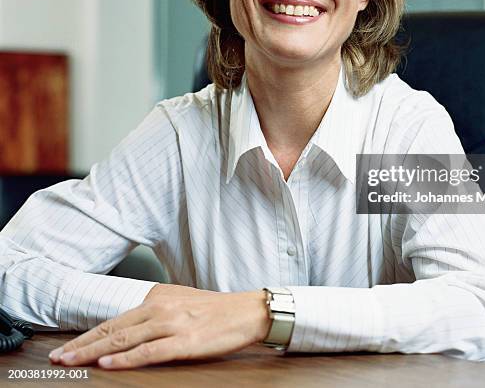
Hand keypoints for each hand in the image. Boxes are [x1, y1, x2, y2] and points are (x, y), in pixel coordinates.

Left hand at [48, 286, 270, 369]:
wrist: (248, 311)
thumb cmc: (217, 310)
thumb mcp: (182, 303)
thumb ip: (157, 313)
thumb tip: (132, 330)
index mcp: (159, 297)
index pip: (116, 319)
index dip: (89, 334)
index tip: (68, 346)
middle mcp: (161, 307)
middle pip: (113, 329)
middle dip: (82, 345)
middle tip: (58, 357)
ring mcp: (172, 324)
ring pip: (124, 340)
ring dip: (94, 353)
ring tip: (72, 362)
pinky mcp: (185, 341)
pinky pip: (148, 352)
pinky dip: (125, 360)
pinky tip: (108, 365)